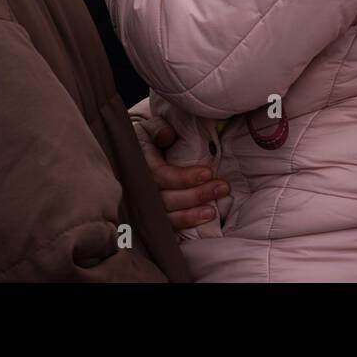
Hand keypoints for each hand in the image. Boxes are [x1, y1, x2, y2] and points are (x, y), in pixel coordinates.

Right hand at [134, 115, 229, 231]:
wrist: (134, 154)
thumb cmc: (148, 139)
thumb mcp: (149, 128)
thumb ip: (158, 128)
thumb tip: (167, 135)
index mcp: (141, 165)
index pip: (161, 176)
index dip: (184, 177)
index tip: (208, 172)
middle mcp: (141, 189)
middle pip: (166, 200)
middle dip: (196, 196)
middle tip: (222, 187)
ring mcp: (147, 206)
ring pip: (167, 217)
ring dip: (191, 216)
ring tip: (213, 211)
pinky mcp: (154, 218)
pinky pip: (168, 228)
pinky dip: (184, 226)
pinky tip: (201, 224)